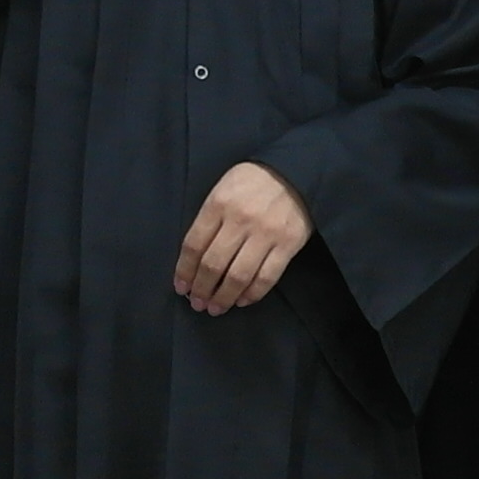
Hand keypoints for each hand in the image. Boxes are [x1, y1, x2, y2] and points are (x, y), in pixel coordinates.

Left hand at [175, 159, 315, 312]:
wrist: (296, 170)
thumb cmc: (254, 181)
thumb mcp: (224, 188)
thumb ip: (210, 218)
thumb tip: (196, 258)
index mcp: (218, 204)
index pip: (194, 245)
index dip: (184, 271)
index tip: (181, 287)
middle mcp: (240, 220)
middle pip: (213, 264)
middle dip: (201, 289)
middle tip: (197, 303)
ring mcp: (265, 234)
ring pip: (238, 276)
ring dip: (223, 297)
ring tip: (215, 308)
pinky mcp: (288, 245)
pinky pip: (266, 277)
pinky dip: (252, 294)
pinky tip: (242, 300)